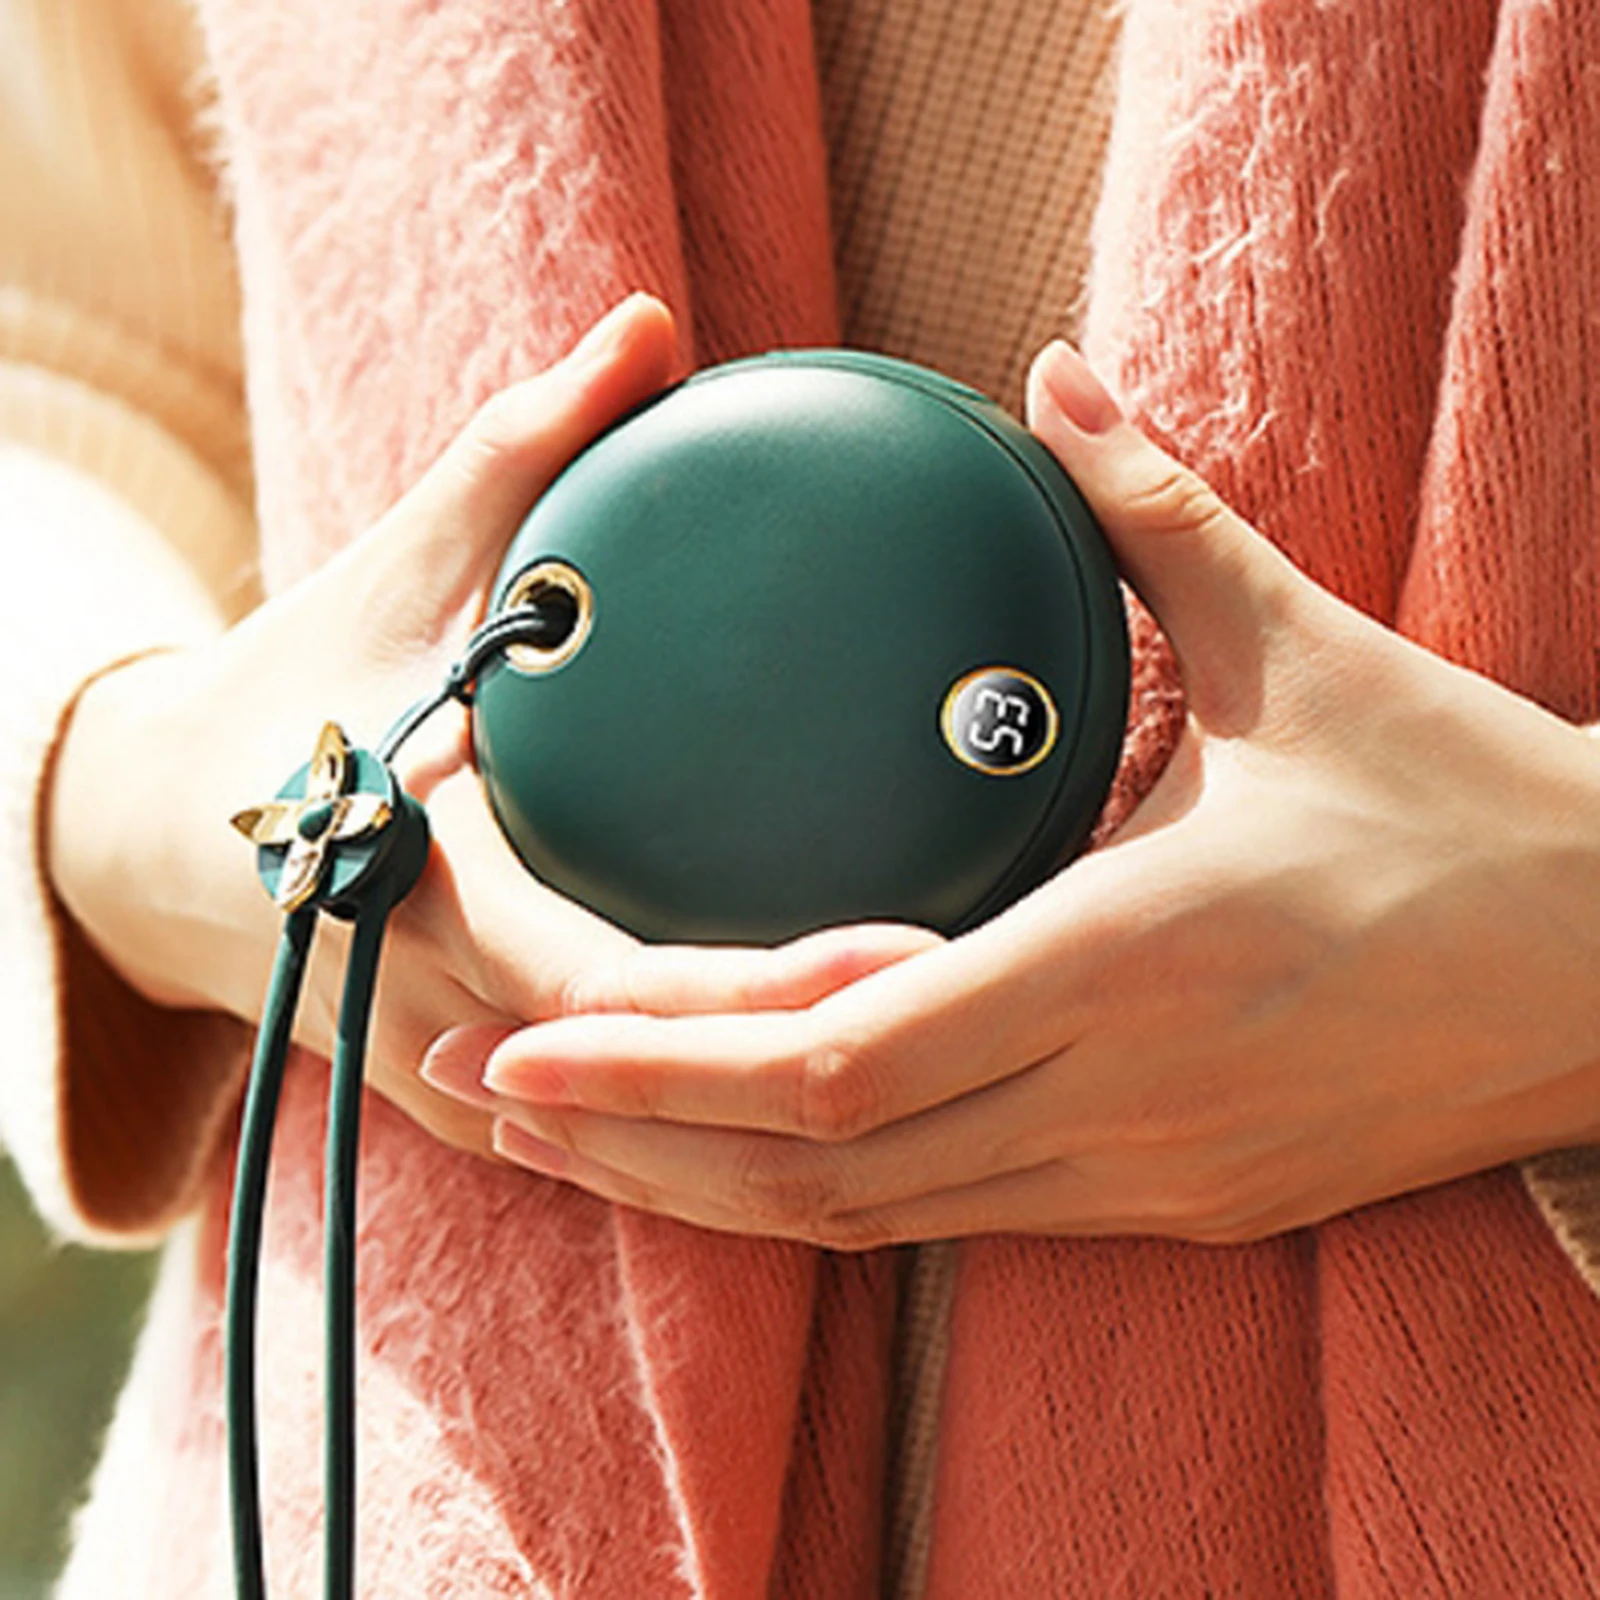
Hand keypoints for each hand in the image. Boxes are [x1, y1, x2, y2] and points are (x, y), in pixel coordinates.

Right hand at [47, 293, 936, 1160]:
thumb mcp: (400, 563)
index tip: (902, 951)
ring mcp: (451, 1069)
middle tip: (967, 999)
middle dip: (804, 1051)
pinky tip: (812, 1059)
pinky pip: (603, 1117)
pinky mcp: (469, 1095)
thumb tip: (645, 328)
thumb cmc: (289, 690)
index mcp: (417, 881)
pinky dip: (700, 1097)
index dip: (750, 991)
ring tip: (929, 1040)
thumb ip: (520, 449)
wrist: (158, 842)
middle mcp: (438, 1002)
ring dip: (766, 1095)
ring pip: (633, 1123)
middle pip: (648, 1072)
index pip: (602, 978)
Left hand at [462, 338, 1599, 1239]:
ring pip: (874, 1220)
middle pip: (819, 1169)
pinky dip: (826, 1196)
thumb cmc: (1476, 812)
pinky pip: (956, 1218)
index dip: (661, 1069)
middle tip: (483, 1091)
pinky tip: (748, 1159)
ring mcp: (1145, 1178)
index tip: (522, 1041)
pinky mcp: (1174, 1205)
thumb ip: (1160, 514)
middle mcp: (1120, 1101)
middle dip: (636, 1144)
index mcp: (1133, 960)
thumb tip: (1059, 381)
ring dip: (710, 1190)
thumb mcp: (1319, 654)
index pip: (839, 1057)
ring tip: (572, 1141)